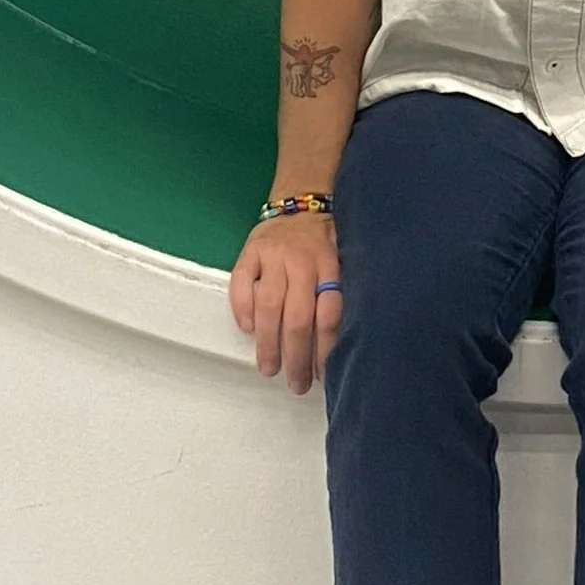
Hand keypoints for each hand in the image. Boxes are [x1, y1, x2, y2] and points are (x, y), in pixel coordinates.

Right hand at [229, 213, 343, 394]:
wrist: (300, 200)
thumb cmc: (324, 242)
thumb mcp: (342, 261)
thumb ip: (337, 295)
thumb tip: (341, 344)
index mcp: (329, 266)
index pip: (328, 314)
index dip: (325, 348)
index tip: (322, 375)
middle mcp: (301, 261)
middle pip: (298, 317)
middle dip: (296, 356)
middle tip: (295, 384)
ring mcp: (273, 256)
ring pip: (269, 305)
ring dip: (268, 343)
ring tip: (269, 368)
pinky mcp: (249, 252)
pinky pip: (241, 283)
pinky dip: (243, 309)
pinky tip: (249, 331)